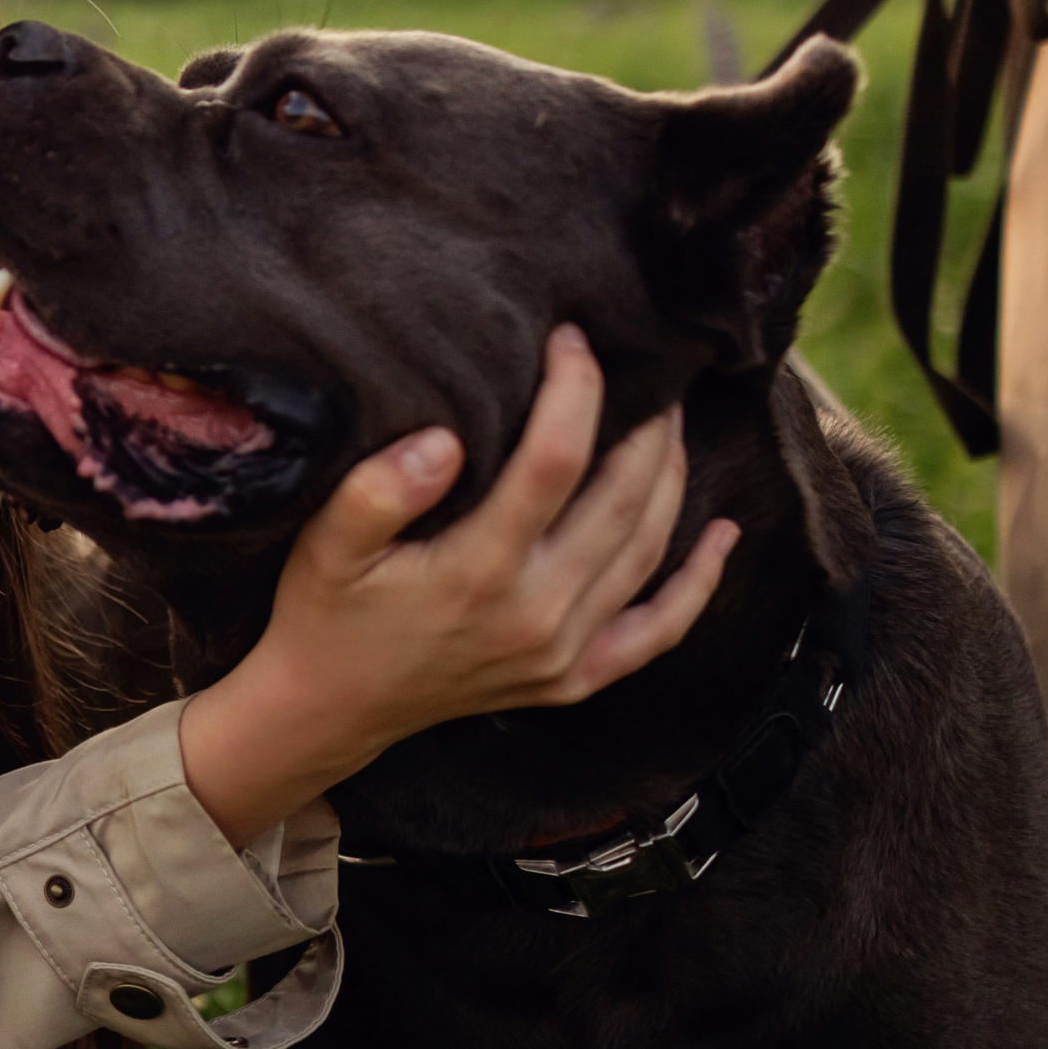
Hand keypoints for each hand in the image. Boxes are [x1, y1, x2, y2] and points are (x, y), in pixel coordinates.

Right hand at [178, 325, 736, 845]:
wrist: (329, 708)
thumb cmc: (325, 612)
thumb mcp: (325, 544)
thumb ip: (378, 491)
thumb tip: (444, 441)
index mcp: (477, 572)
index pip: (554, 462)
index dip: (575, 392)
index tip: (573, 340)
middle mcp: (535, 614)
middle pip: (621, 501)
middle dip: (643, 425)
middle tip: (648, 369)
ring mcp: (562, 653)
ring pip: (646, 551)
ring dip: (671, 479)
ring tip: (671, 420)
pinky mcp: (573, 678)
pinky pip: (658, 630)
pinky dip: (699, 583)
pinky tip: (722, 537)